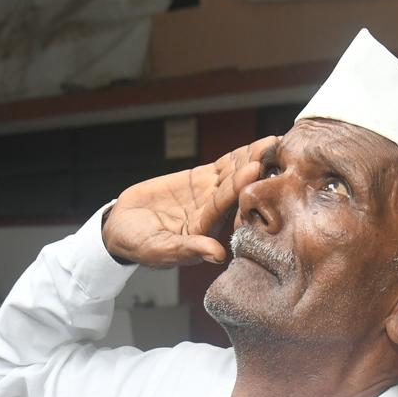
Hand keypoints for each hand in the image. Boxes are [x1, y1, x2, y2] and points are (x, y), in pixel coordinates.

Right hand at [102, 136, 278, 267]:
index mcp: (206, 232)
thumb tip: (218, 255)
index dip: (239, 187)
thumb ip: (188, 249)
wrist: (123, 227)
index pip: (226, 207)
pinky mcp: (203, 181)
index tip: (254, 169)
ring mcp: (210, 195)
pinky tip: (259, 144)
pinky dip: (239, 155)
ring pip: (234, 174)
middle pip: (236, 189)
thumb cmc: (139, 244)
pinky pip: (224, 166)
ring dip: (252, 158)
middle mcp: (214, 215)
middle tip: (274, 150)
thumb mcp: (159, 248)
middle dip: (255, 169)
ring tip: (273, 141)